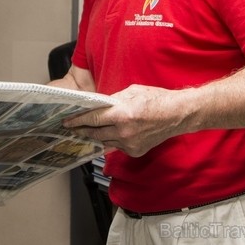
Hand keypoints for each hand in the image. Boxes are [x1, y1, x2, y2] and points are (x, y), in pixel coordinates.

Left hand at [63, 84, 187, 156]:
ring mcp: (130, 144)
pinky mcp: (135, 151)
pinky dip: (111, 140)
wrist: (177, 114)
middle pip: (96, 133)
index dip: (78, 121)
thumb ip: (113, 101)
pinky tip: (108, 134)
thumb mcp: (130, 93)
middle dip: (83, 130)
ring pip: (105, 141)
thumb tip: (99, 105)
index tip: (68, 122)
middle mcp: (124, 132)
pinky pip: (117, 146)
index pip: (93, 119)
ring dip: (96, 136)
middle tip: (73, 128)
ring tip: (86, 131)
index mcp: (122, 115)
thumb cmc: (156, 100)